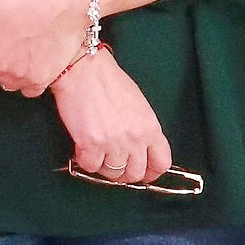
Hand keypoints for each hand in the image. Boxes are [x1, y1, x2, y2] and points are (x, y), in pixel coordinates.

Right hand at [51, 50, 172, 185]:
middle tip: (113, 164)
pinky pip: (90, 166)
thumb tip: (139, 150)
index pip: (161, 163)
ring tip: (97, 152)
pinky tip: (83, 148)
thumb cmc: (109, 81)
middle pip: (135, 174)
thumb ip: (142, 129)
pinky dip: (85, 160)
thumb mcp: (139, 105)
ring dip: (103, 166)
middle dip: (124, 173)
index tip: (144, 173)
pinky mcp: (90, 144)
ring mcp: (113, 143)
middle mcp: (135, 138)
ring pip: (112, 174)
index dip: (151, 173)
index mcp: (150, 127)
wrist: (84, 70)